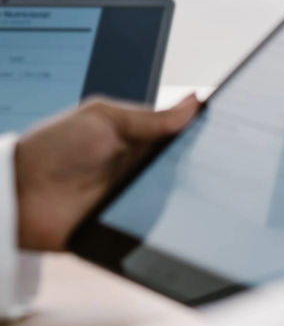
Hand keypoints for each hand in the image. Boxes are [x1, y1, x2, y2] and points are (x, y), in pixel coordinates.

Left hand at [14, 95, 200, 250]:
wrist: (17, 196)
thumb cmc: (51, 149)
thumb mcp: (102, 119)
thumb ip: (150, 117)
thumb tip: (194, 102)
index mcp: (134, 138)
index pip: (178, 133)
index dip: (199, 128)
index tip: (222, 124)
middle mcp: (138, 166)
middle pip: (182, 162)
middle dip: (199, 157)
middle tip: (215, 153)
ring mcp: (135, 194)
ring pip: (176, 190)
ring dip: (186, 185)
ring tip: (200, 178)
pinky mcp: (128, 222)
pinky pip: (158, 219)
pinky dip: (170, 214)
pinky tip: (181, 206)